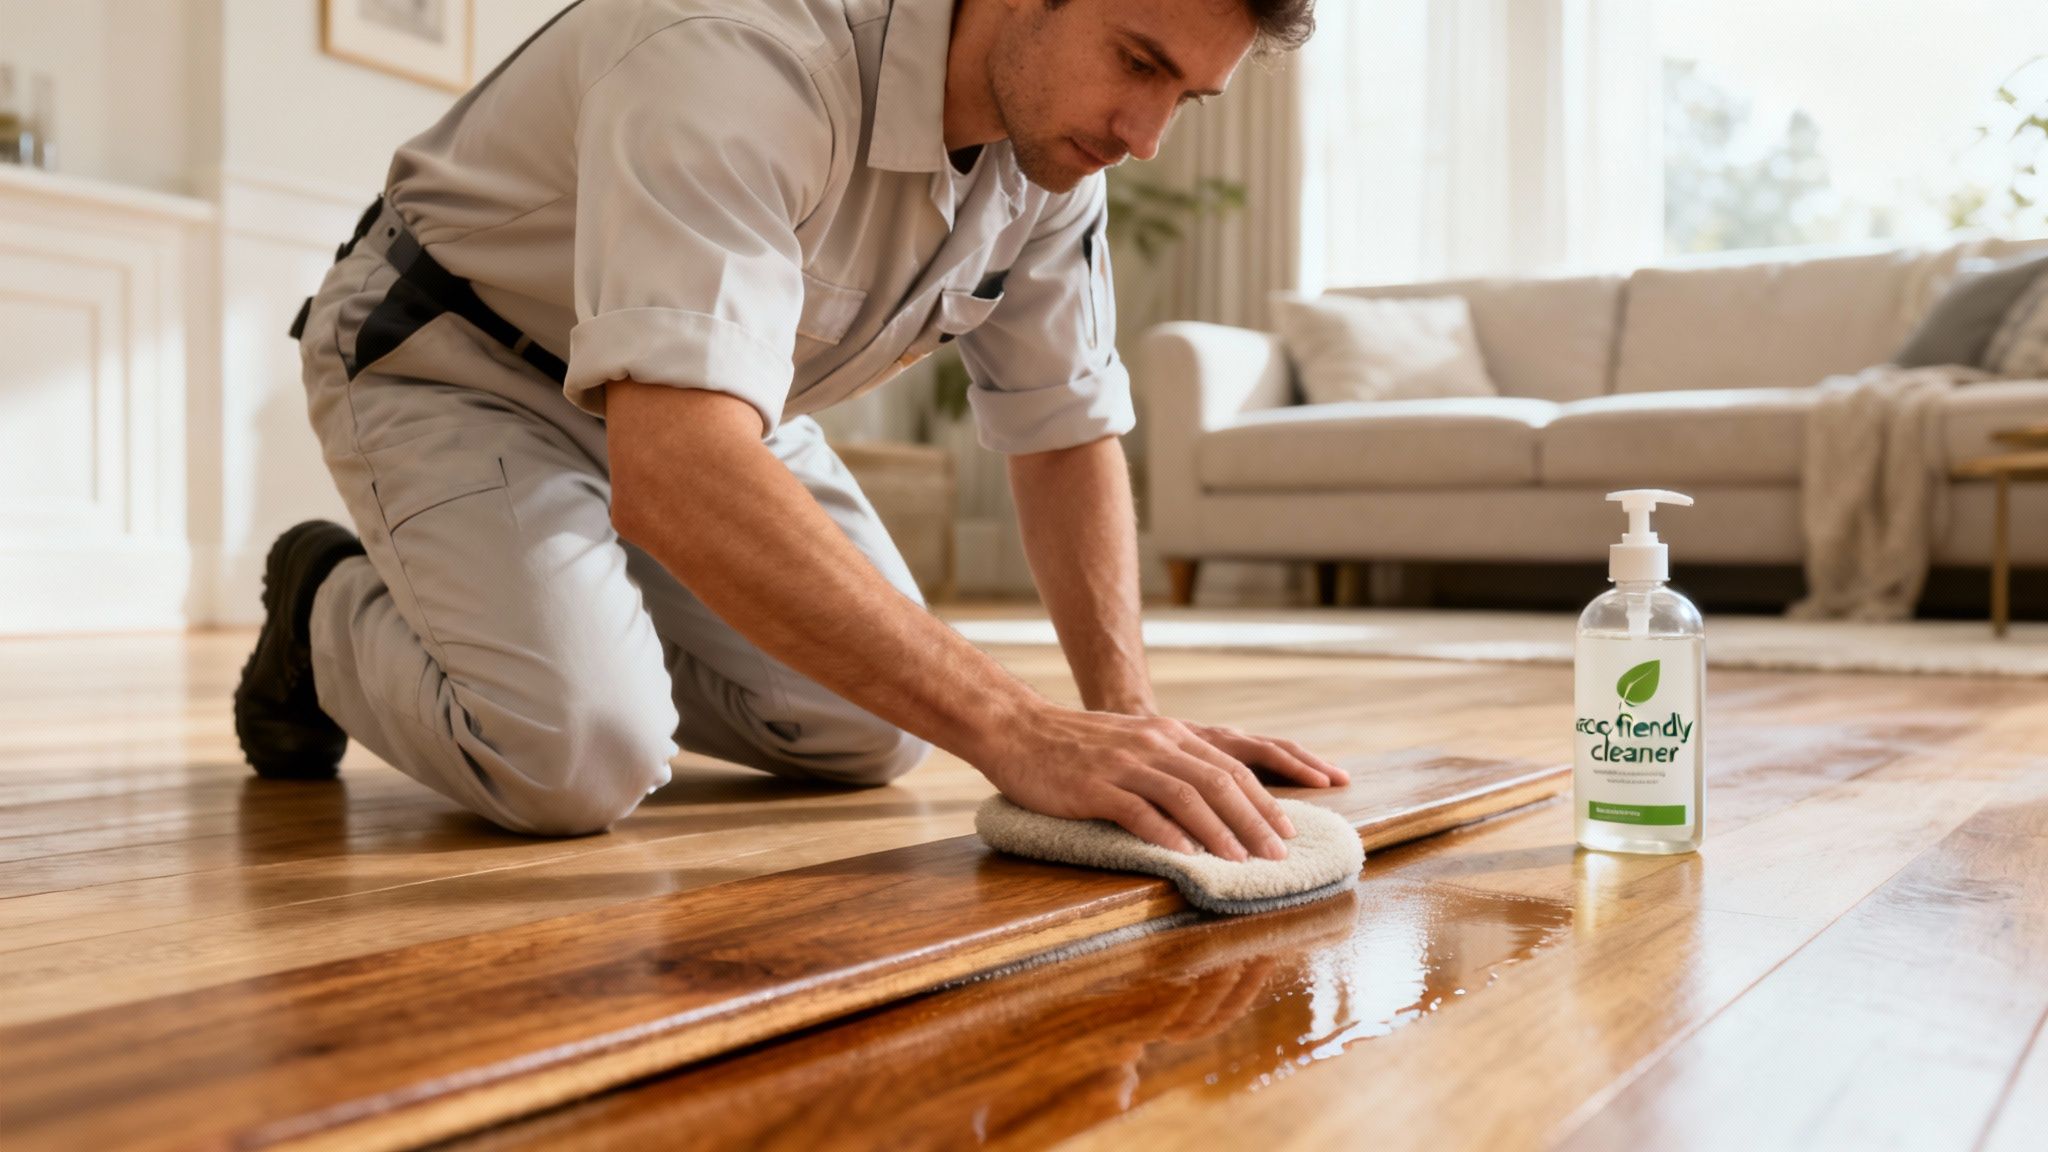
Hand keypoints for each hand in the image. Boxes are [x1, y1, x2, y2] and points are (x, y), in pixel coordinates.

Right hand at [974, 705, 1341, 860]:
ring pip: (1188, 796)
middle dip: (1256, 820)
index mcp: (1169, 735)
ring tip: (1243, 862)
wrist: (1017, 729)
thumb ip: (1170, 765)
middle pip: (1220, 782)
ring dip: (1221, 832)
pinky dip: (1167, 835)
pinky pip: (1139, 811)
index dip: (1266, 799)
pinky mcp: (1095, 785)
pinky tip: (1186, 856)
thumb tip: (1212, 804)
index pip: (1233, 767)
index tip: (1290, 831)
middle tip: (1280, 855)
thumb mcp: (1133, 744)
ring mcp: (1125, 764)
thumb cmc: (1075, 746)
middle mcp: (1155, 744)